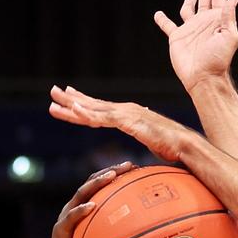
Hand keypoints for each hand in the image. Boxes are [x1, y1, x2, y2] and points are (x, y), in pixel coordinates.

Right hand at [36, 164, 133, 237]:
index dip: (116, 174)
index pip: (100, 185)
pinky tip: (92, 206)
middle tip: (129, 165)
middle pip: (92, 182)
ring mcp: (66, 217)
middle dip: (110, 171)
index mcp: (85, 209)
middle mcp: (74, 208)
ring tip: (111, 176)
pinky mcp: (60, 230)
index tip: (136, 168)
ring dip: (96, 183)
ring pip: (81, 194)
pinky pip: (71, 218)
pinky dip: (81, 211)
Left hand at [49, 88, 192, 163]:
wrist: (184, 144)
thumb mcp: (152, 140)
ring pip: (92, 110)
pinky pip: (101, 118)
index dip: (84, 102)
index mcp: (129, 114)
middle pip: (92, 105)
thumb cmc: (172, 145)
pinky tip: (73, 109)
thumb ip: (145, 137)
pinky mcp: (127, 121)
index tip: (70, 97)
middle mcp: (125, 110)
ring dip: (71, 104)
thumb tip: (149, 140)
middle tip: (53, 92)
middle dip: (71, 99)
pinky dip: (86, 113)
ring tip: (54, 99)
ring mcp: (125, 114)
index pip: (101, 108)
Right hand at [154, 0, 237, 92]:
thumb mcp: (229, 36)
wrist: (203, 77)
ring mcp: (190, 29)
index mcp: (216, 21)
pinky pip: (168, 26)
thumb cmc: (218, 59)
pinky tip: (158, 14)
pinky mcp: (177, 38)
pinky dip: (162, 20)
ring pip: (188, 10)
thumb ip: (228, 16)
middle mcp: (203, 23)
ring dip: (190, 1)